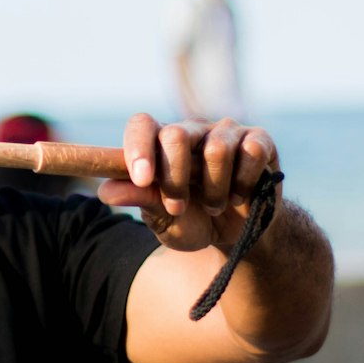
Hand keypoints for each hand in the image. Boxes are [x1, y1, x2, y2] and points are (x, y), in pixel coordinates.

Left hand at [97, 114, 281, 252]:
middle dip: (175, 179)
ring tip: (214, 206)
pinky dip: (244, 184)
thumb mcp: (162, 219)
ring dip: (214, 190)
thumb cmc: (193, 222)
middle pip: (176, 135)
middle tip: (178, 207)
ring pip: (216, 149)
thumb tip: (104, 192)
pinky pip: (251, 152)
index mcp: (161, 145)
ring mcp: (226, 132)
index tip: (142, 180)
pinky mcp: (259, 140)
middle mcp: (192, 131)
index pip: (142, 125)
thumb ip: (139, 201)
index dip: (138, 148)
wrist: (236, 237)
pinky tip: (241, 196)